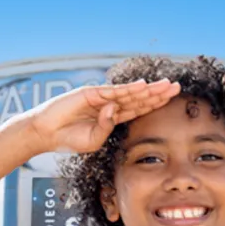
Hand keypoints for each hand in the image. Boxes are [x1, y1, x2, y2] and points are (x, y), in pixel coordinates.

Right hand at [24, 78, 180, 155]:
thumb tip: (114, 109)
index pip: (139, 109)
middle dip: (158, 93)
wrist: (48, 133)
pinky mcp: (91, 93)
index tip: (171, 100)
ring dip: (148, 89)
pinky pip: (113, 91)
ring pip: (130, 93)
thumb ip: (106, 127)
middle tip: (176, 87)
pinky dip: (128, 88)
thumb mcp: (94, 140)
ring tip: (165, 85)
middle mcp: (110, 105)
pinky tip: (143, 86)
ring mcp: (101, 98)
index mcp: (113, 118)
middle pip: (139, 98)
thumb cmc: (70, 139)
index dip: (155, 104)